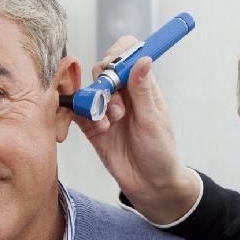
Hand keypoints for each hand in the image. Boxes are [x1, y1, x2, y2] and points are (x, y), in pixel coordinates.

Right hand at [74, 36, 200, 223]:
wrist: (150, 185)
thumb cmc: (160, 153)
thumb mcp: (153, 121)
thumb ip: (142, 90)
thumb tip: (143, 59)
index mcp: (143, 86)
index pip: (128, 54)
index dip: (119, 54)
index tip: (115, 67)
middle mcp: (123, 94)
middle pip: (103, 70)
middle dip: (105, 85)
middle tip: (117, 108)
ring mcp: (106, 109)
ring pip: (90, 91)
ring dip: (96, 104)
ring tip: (109, 124)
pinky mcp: (92, 126)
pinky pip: (79, 112)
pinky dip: (85, 117)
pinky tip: (100, 131)